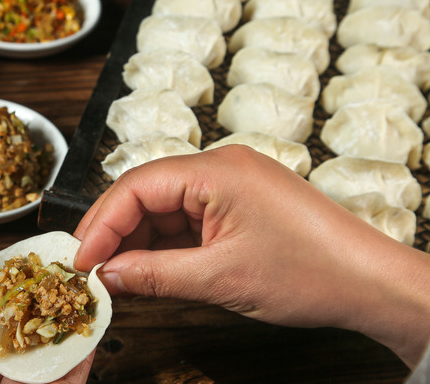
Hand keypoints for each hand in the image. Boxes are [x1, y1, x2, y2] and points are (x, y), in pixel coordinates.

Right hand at [74, 145, 429, 367]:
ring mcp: (229, 186)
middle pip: (146, 194)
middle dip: (116, 233)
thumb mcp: (220, 278)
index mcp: (216, 170)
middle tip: (93, 272)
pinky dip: (165, 246)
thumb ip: (154, 275)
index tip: (81, 259)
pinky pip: (187, 220)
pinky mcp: (237, 206)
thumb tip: (107, 275)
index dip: (101, 223)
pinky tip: (149, 270)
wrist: (370, 283)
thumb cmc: (311, 271)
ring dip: (139, 243)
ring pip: (164, 209)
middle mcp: (220, 168)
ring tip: (118, 278)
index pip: (136, 185)